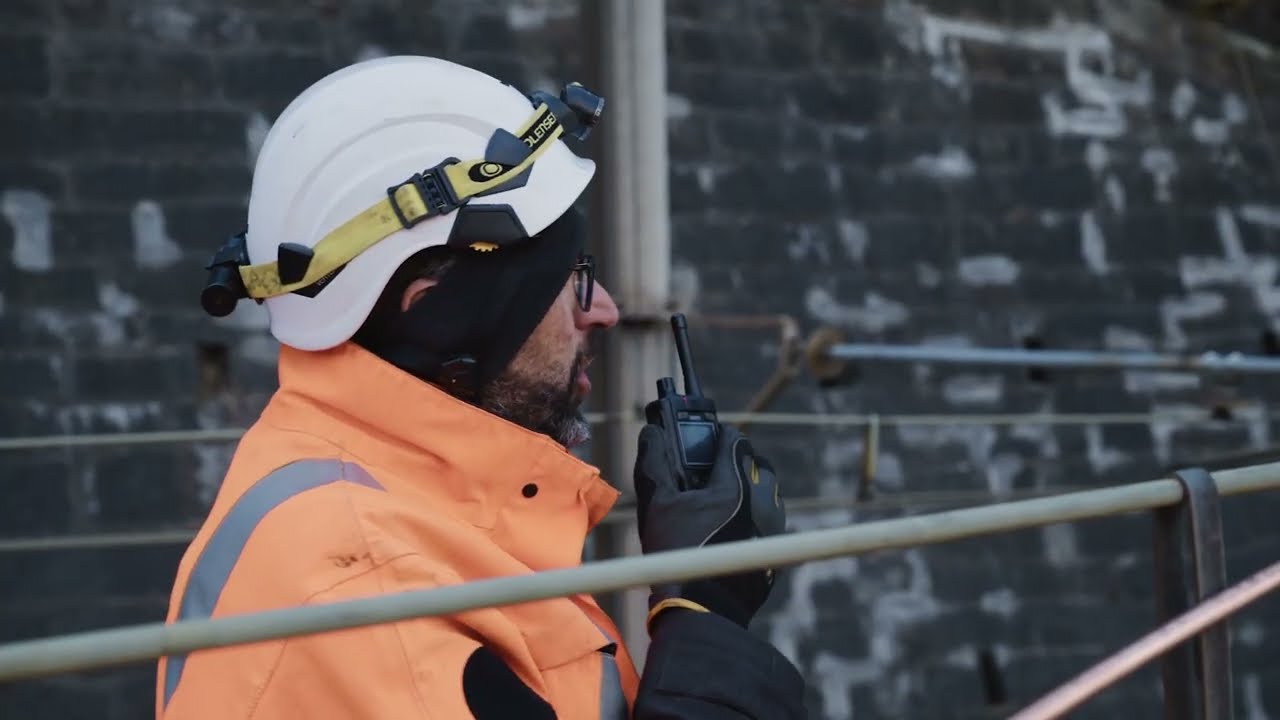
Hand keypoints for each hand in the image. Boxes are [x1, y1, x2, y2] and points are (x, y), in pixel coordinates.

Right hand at [632, 422, 786, 627]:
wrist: (702, 610)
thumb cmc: (677, 555)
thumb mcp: (656, 505)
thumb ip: (655, 462)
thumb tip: (652, 432)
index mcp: (734, 485)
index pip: (735, 440)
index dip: (718, 434)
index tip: (707, 435)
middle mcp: (762, 501)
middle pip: (756, 464)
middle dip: (736, 459)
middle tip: (711, 469)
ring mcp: (773, 528)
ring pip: (768, 492)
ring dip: (748, 487)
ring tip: (720, 500)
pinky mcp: (775, 550)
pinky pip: (770, 520)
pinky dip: (754, 515)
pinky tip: (729, 528)